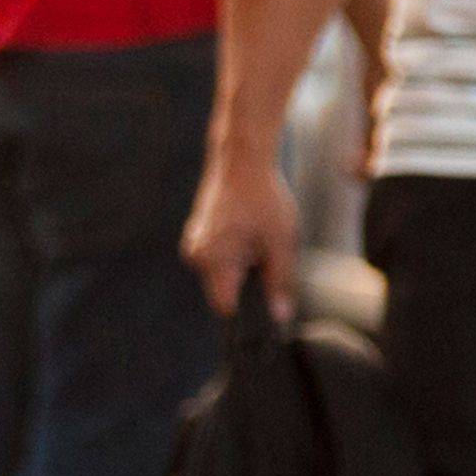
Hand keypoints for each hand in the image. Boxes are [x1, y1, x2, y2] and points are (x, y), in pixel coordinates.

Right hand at [180, 141, 297, 316]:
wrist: (242, 160)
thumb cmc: (263, 199)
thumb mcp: (281, 243)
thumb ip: (280, 282)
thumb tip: (280, 316)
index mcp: (214, 261)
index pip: (226, 306)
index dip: (248, 309)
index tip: (267, 299)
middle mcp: (196, 255)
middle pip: (224, 289)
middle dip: (248, 280)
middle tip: (267, 254)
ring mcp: (194, 242)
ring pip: (221, 272)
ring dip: (242, 264)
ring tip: (258, 236)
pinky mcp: (198, 232)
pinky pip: (217, 255)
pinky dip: (235, 250)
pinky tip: (249, 229)